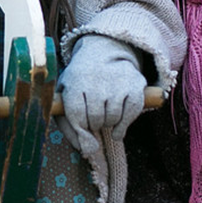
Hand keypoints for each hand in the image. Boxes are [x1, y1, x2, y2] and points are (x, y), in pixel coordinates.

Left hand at [55, 34, 145, 154]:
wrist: (103, 52)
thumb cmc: (81, 82)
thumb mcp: (66, 96)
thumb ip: (69, 127)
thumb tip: (87, 150)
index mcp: (76, 80)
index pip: (77, 115)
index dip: (79, 129)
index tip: (82, 129)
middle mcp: (97, 79)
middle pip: (95, 119)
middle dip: (93, 125)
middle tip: (94, 118)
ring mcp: (118, 81)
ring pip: (113, 119)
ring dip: (108, 124)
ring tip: (104, 116)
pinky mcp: (135, 84)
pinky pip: (131, 115)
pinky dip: (123, 126)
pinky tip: (117, 127)